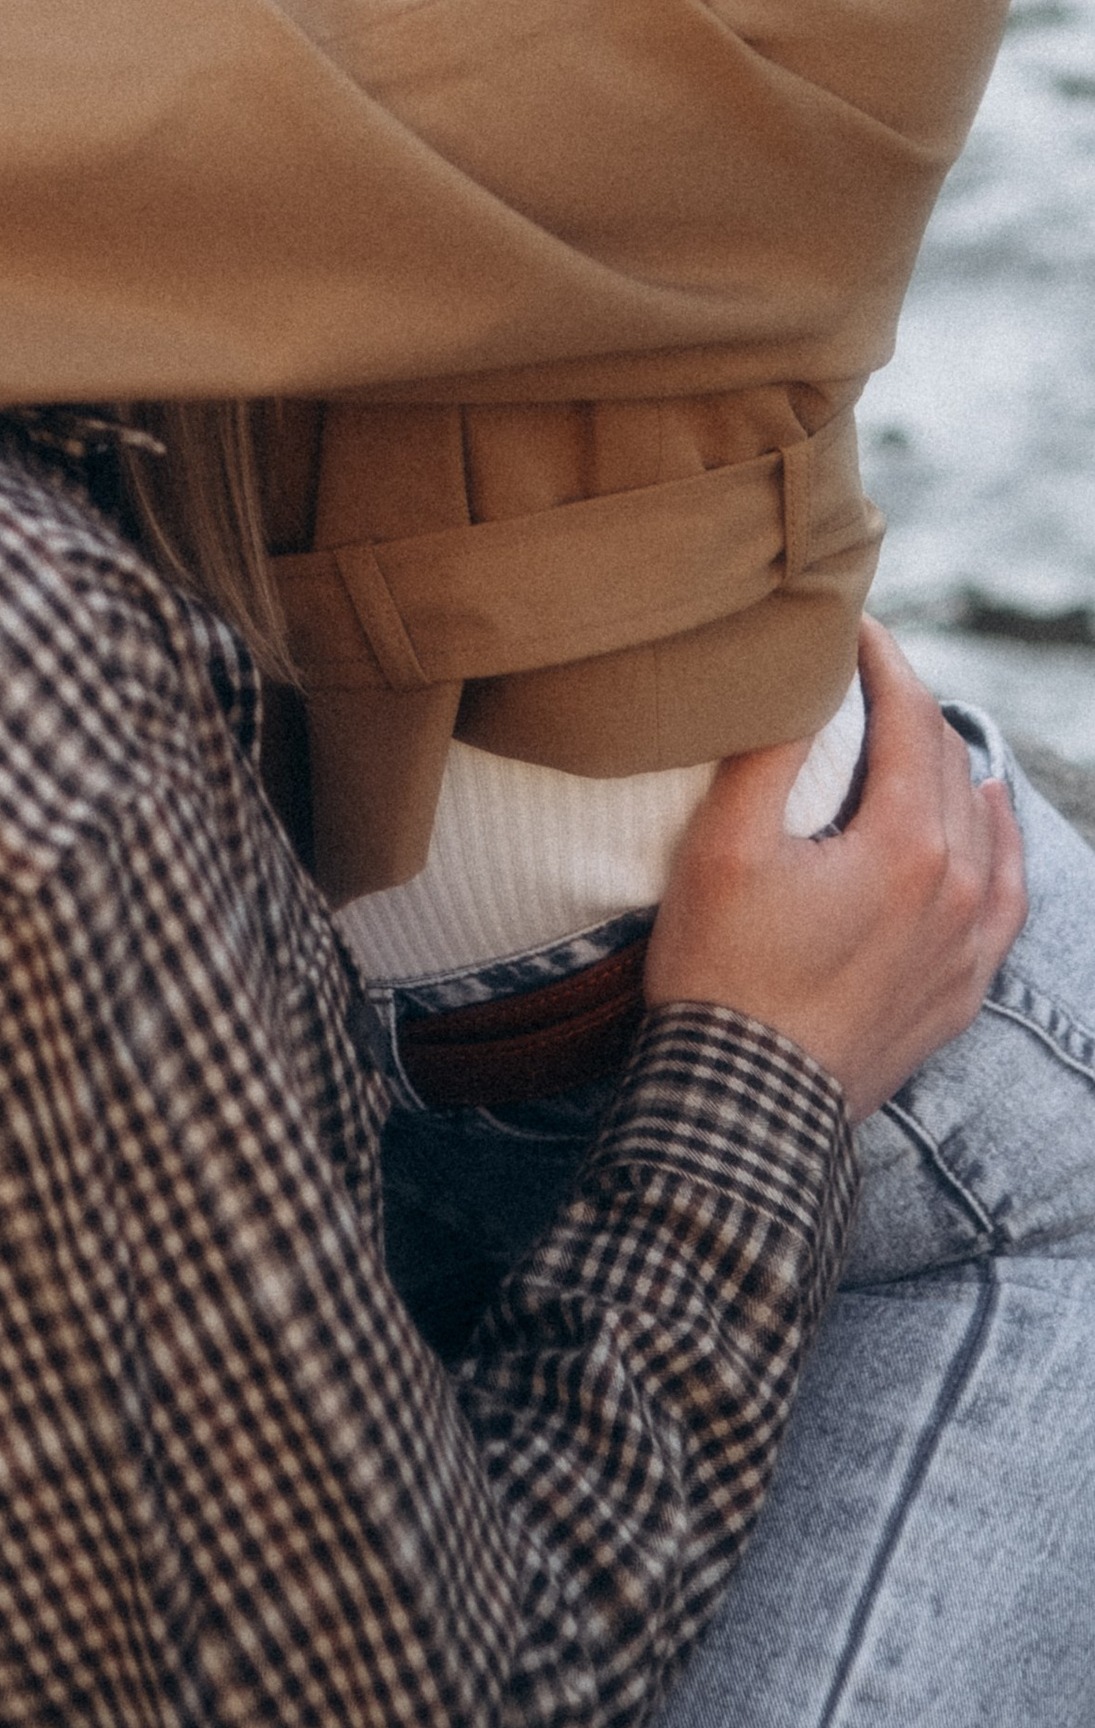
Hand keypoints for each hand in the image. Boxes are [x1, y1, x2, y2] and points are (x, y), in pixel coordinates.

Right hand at [647, 622, 1025, 1124]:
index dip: (880, 659)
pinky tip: (987, 819)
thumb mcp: (722, 847)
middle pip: (947, 763)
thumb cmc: (721, 972)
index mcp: (904, 844)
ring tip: (914, 731)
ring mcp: (967, 947)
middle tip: (861, 671)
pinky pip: (1006, 899)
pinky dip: (1000, 845)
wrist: (747, 1105)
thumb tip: (798, 685)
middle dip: (908, 705)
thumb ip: (769, 754)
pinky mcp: (960, 991)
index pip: (909, 718)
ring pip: (984, 825)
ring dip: (949, 766)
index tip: (848, 623)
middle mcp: (957, 889)